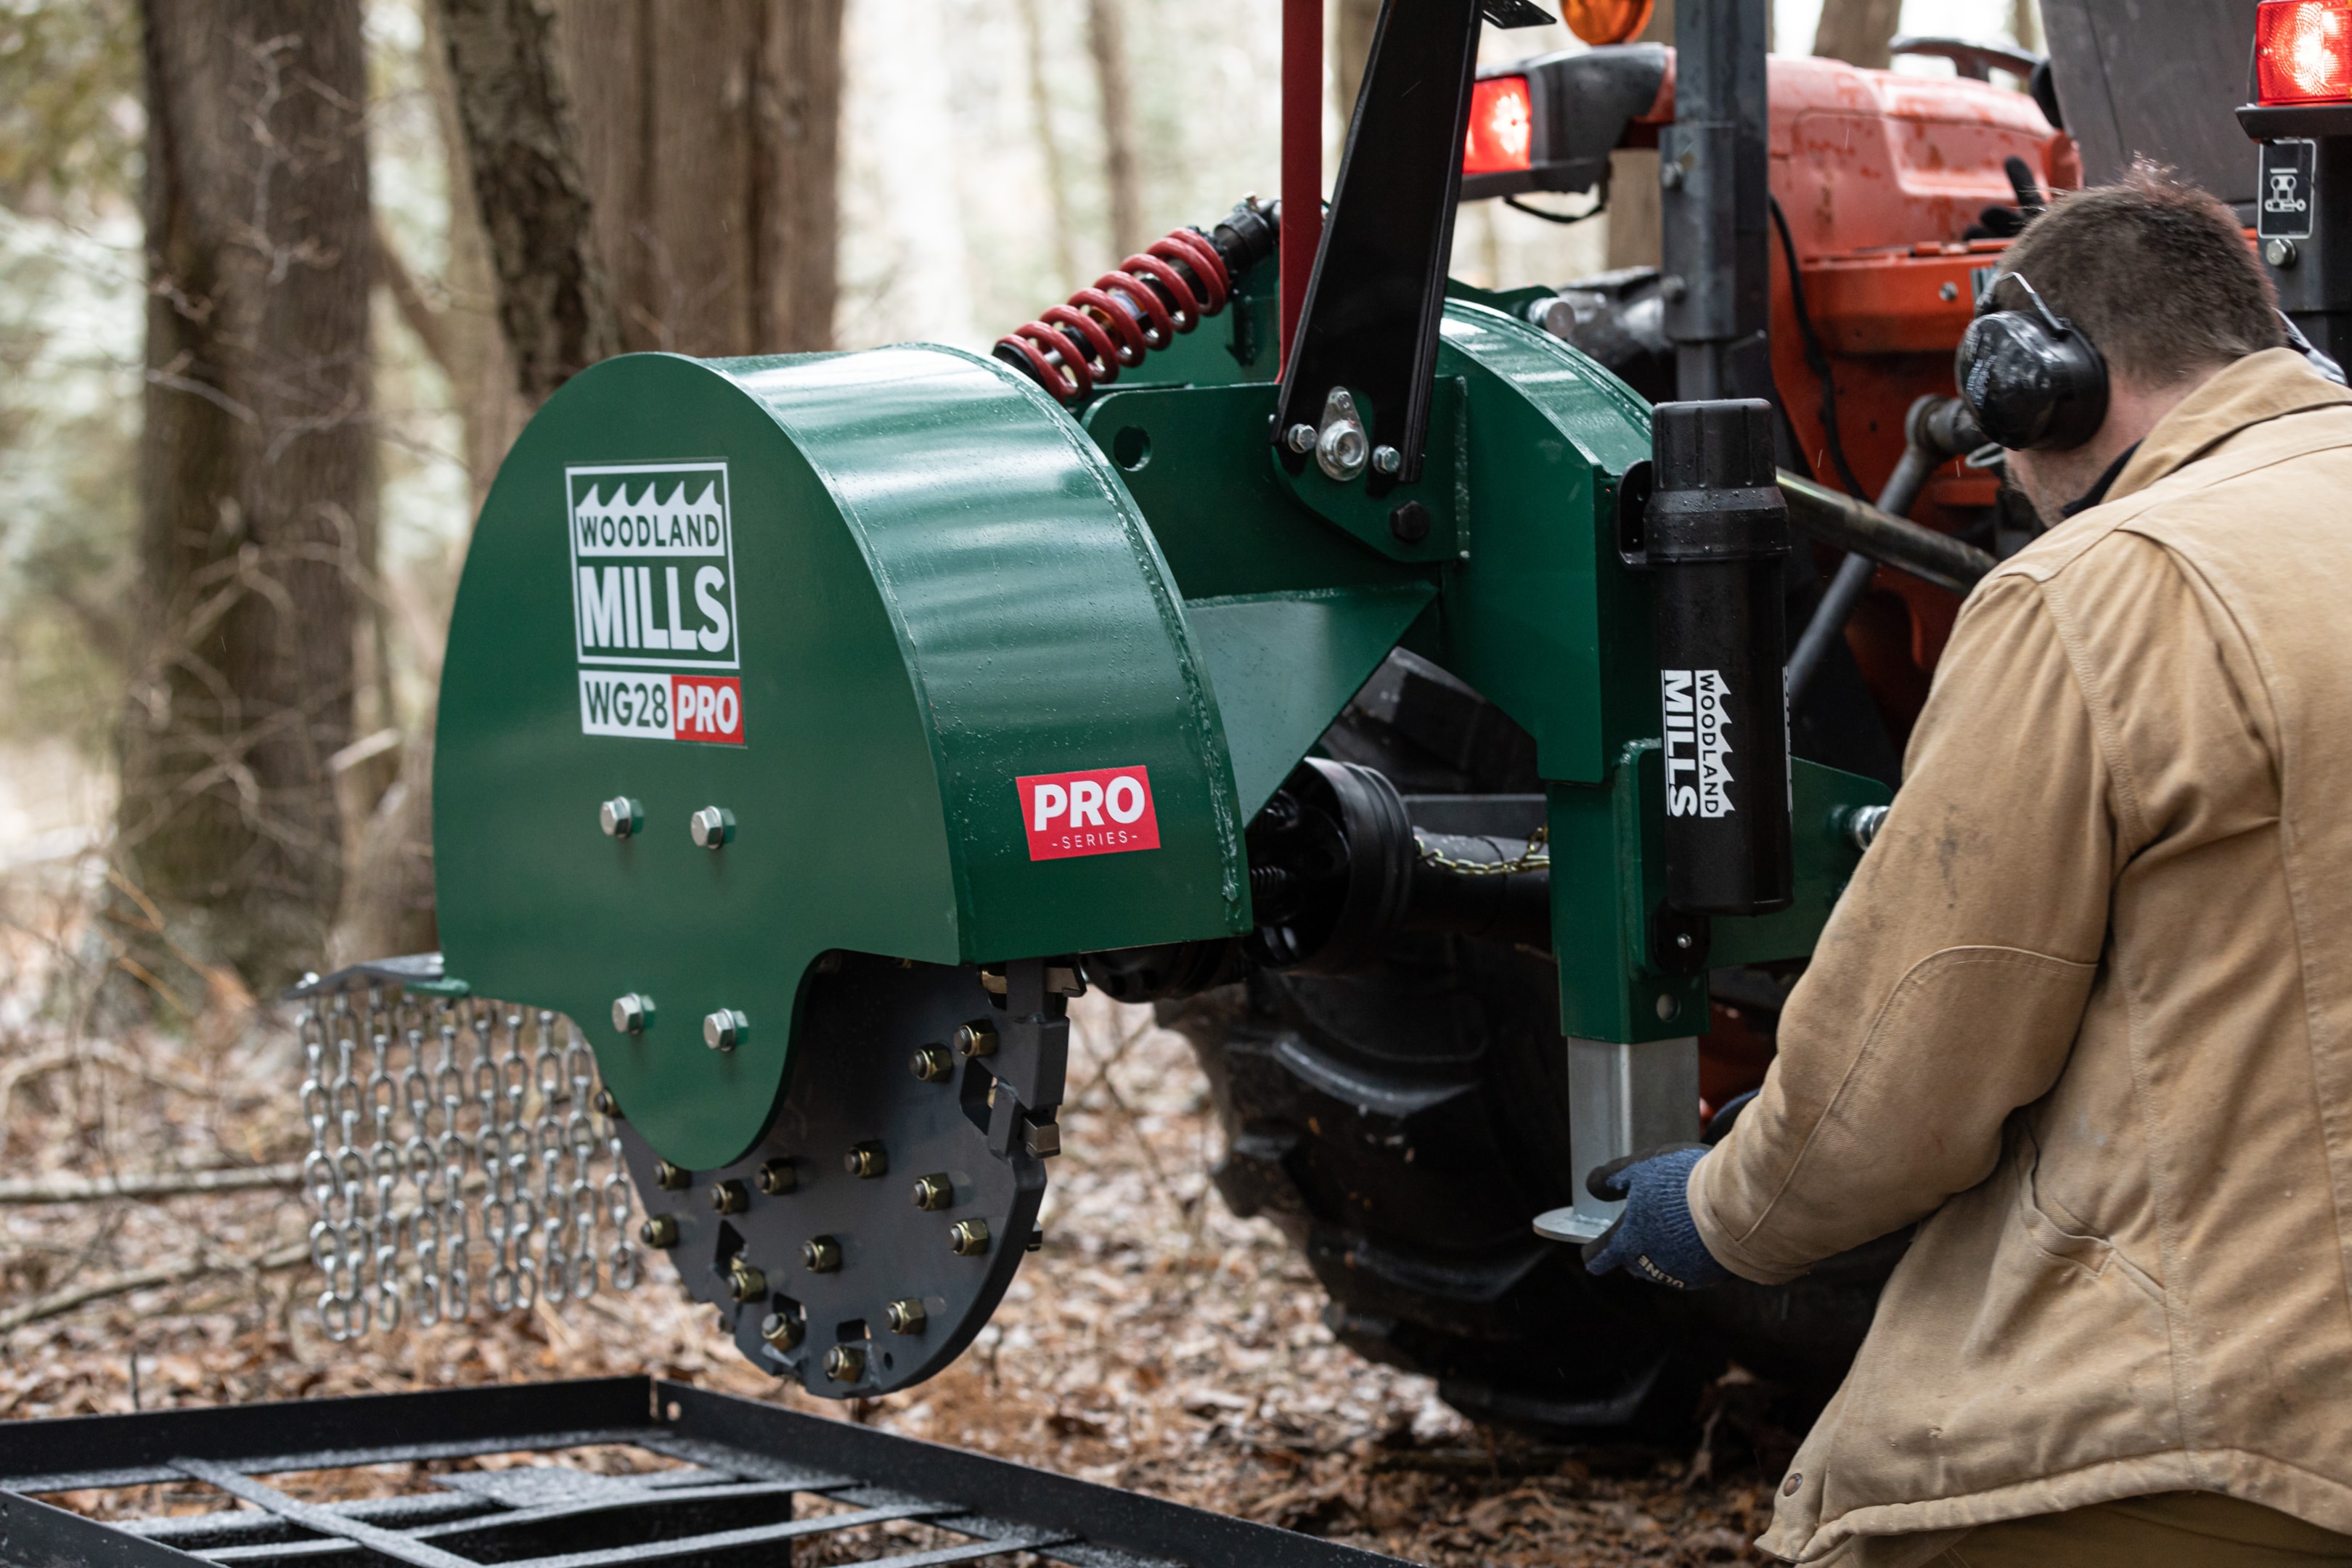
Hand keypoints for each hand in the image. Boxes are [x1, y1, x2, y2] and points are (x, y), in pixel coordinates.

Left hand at [1580, 1144, 1728, 1288]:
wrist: (1735, 1203)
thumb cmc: (1681, 1184)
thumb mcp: (1639, 1169)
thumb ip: (1611, 1178)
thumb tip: (1592, 1187)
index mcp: (1629, 1243)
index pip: (1600, 1258)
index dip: (1595, 1255)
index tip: (1592, 1255)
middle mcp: (1653, 1266)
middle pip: (1633, 1264)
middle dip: (1632, 1249)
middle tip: (1641, 1228)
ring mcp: (1683, 1275)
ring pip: (1663, 1267)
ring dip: (1663, 1251)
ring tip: (1672, 1228)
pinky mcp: (1710, 1276)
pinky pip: (1693, 1267)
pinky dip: (1691, 1254)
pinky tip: (1698, 1236)